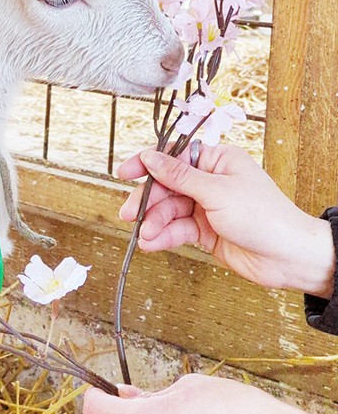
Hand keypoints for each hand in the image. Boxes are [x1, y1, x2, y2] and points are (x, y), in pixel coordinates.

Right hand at [118, 144, 334, 296]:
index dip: (148, 163)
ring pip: (169, 211)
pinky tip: (152, 243)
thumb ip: (180, 176)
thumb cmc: (264, 217)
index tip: (126, 172)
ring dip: (154, 223)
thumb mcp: (217, 191)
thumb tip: (151, 158)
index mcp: (217, 161)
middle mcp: (210, 182)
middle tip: (129, 214)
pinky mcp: (205, 232)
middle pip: (167, 186)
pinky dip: (163, 237)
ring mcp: (207, 208)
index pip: (175, 156)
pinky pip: (177, 230)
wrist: (287, 258)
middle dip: (148, 201)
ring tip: (145, 236)